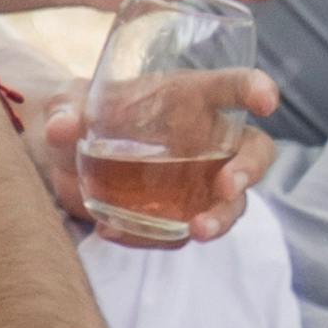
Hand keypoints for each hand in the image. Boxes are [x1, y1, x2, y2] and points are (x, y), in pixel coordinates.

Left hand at [27, 76, 277, 241]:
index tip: (266, 100)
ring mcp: (197, 183)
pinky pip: (178, 235)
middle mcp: (205, 140)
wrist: (64, 159)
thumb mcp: (68, 103)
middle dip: (250, 168)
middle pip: (253, 151)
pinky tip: (112, 231)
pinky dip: (151, 240)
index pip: (232, 87)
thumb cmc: (81, 113)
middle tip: (229, 186)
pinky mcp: (175, 217)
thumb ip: (66, 109)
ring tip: (196, 230)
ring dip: (221, 219)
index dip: (255, 88)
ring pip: (231, 203)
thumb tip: (62, 128)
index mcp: (190, 97)